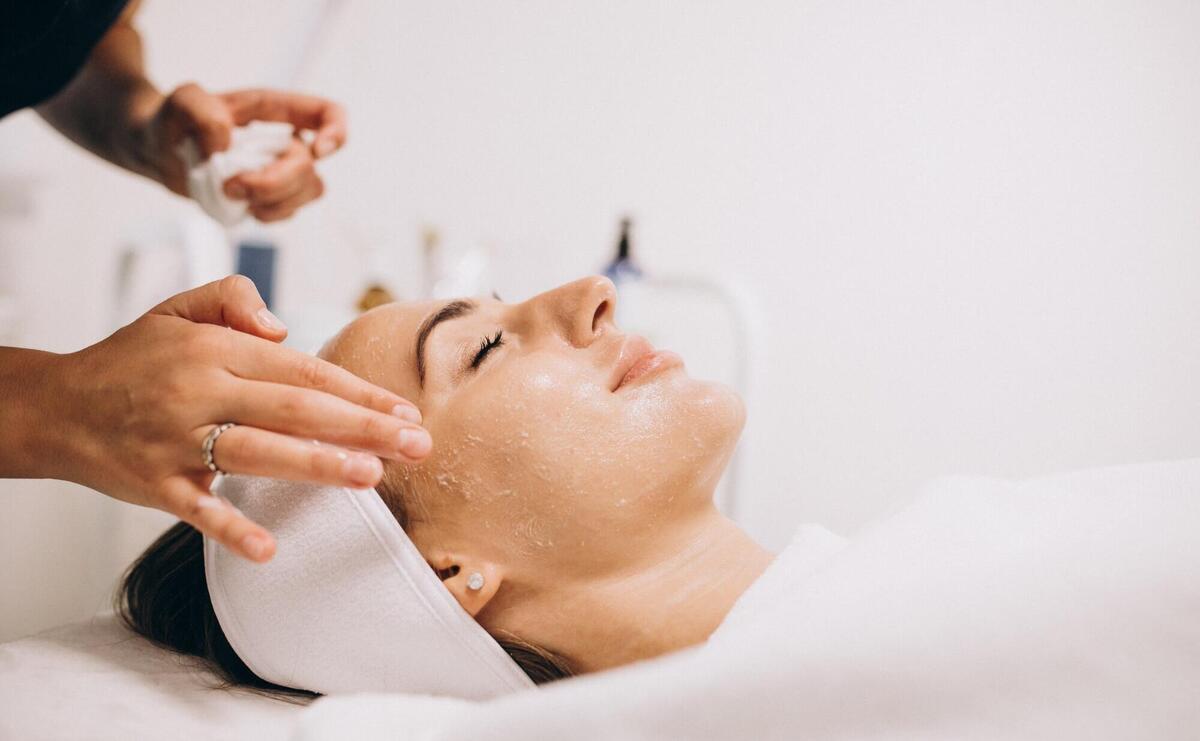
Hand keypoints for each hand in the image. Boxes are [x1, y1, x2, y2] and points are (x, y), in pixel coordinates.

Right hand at [40, 276, 426, 562]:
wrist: (53, 405)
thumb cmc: (130, 359)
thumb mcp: (177, 308)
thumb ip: (233, 298)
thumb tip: (285, 326)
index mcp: (216, 349)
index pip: (303, 370)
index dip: (358, 391)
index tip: (404, 412)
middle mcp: (200, 390)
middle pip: (296, 408)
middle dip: (363, 427)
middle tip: (416, 446)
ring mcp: (176, 439)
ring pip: (258, 451)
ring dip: (317, 464)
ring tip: (371, 476)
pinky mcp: (153, 483)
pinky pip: (197, 508)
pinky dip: (231, 528)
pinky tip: (269, 548)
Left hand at [139, 83, 346, 221]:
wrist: (160, 152)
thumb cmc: (175, 120)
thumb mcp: (180, 102)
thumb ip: (201, 113)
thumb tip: (227, 147)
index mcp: (275, 110)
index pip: (327, 113)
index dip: (335, 133)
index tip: (316, 151)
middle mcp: (286, 140)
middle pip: (310, 167)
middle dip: (274, 183)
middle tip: (232, 185)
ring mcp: (283, 170)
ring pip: (309, 192)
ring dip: (272, 201)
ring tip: (233, 195)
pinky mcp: (274, 197)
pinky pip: (289, 212)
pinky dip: (267, 214)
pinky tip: (242, 207)